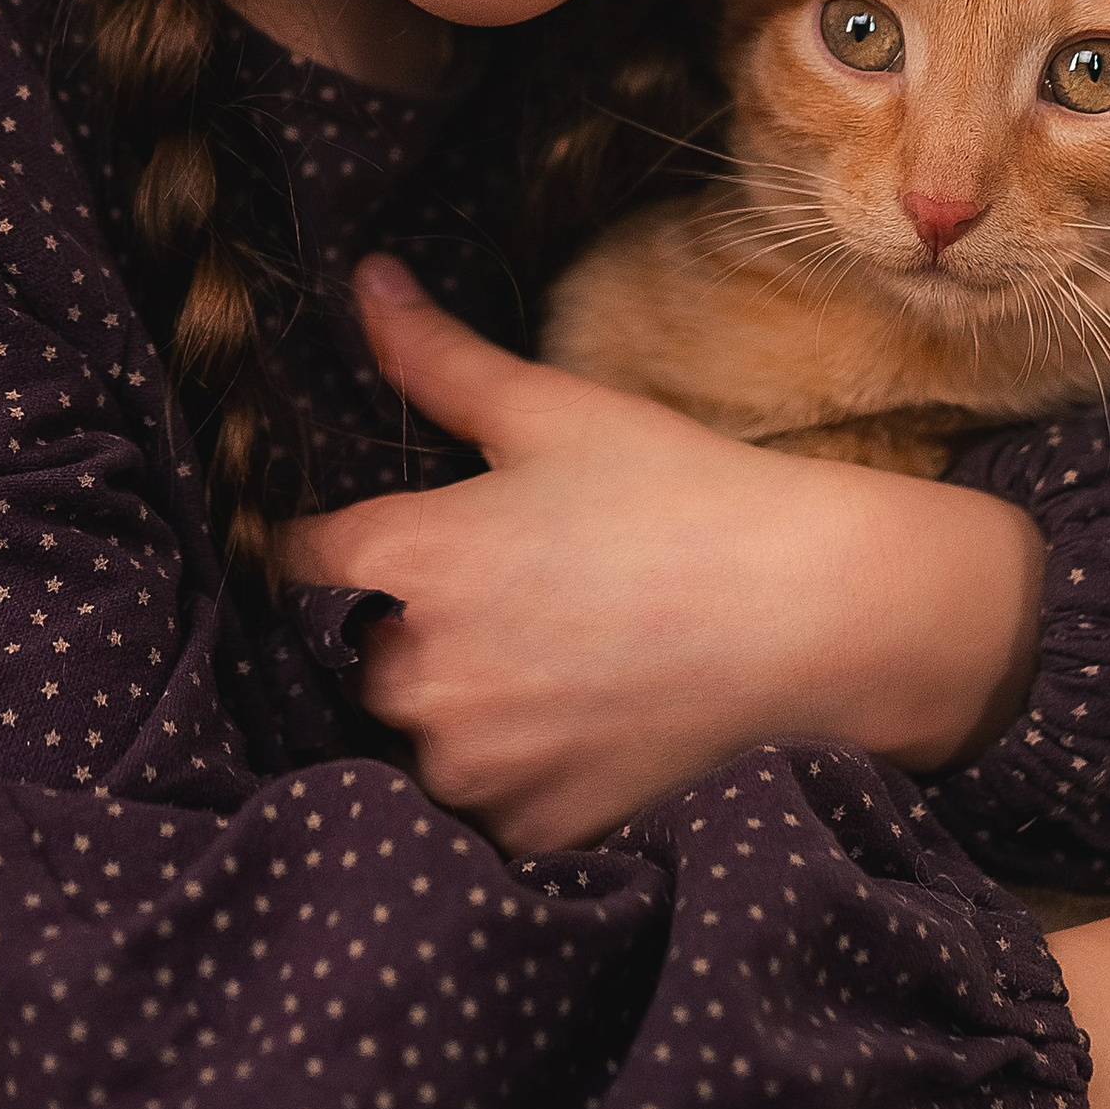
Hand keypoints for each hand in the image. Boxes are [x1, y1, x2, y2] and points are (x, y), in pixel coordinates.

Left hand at [282, 258, 1041, 854]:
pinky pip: (480, 808)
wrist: (813, 614)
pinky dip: (512, 778)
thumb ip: (436, 358)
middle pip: (359, 657)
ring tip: (558, 663)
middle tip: (517, 600)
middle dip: (409, 632)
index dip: (331, 550)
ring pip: (419, 739)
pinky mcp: (528, 829)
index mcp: (410, 556)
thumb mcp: (554, 412)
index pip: (297, 564)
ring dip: (458, 712)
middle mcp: (417, 670)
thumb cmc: (682, 497)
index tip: (379, 548)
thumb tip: (365, 279)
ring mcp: (473, 763)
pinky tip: (582, 724)